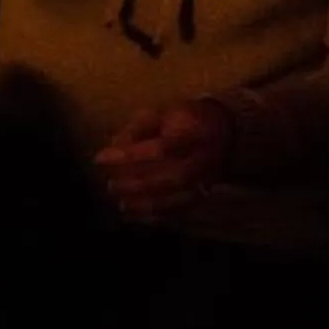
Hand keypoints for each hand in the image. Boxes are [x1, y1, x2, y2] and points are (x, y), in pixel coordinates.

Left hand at [93, 99, 235, 219]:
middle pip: (168, 179)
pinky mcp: (204, 194)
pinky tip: (137, 216)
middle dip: (136, 184)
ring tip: (121, 204)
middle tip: (111, 185)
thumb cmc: (189, 119)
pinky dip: (158, 216)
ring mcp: (206, 181)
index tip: (100, 157)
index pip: (159, 149)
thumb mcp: (165, 113)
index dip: (128, 155)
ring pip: (176, 199)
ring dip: (145, 205)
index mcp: (194, 137)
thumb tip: (115, 144)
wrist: (229, 133)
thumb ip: (139, 127)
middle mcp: (203, 162)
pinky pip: (182, 210)